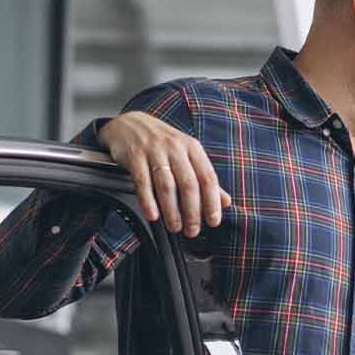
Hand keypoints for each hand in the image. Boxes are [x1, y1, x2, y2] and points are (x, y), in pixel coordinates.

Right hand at [97, 111, 231, 235]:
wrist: (129, 123)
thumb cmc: (162, 143)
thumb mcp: (187, 154)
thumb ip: (204, 177)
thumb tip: (225, 201)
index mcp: (192, 148)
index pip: (208, 178)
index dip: (212, 202)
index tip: (214, 221)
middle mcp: (176, 148)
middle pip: (189, 184)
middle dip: (192, 211)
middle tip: (192, 230)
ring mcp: (154, 151)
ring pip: (166, 185)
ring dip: (171, 210)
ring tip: (174, 227)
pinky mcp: (135, 155)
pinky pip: (143, 181)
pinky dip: (148, 200)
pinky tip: (153, 215)